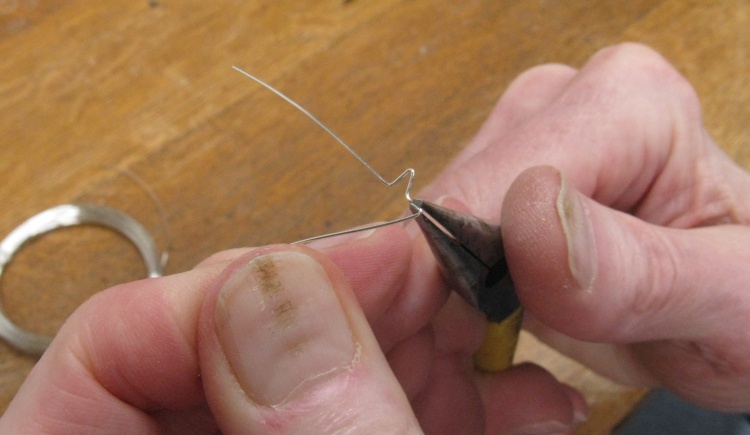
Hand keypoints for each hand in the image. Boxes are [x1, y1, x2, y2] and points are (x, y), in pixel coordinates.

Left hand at [0, 231, 583, 433]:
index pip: (119, 343)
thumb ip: (298, 433)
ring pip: (326, 381)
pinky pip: (376, 419)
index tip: (368, 267)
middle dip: (363, 310)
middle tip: (453, 287)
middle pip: (243, 346)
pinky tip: (522, 404)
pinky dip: (450, 407)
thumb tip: (275, 294)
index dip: (245, 288)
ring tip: (509, 344)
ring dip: (426, 356)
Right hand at [421, 43, 749, 411]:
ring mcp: (523, 147)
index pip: (499, 178)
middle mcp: (560, 107)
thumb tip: (528, 221)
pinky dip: (454, 304)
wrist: (731, 312)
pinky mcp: (499, 194)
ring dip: (452, 302)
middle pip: (453, 203)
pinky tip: (504, 331)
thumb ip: (640, 270)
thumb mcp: (731, 300)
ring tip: (520, 349)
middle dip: (460, 288)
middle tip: (508, 363)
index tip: (477, 335)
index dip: (472, 262)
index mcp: (626, 103)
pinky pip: (440, 250)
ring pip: (435, 230)